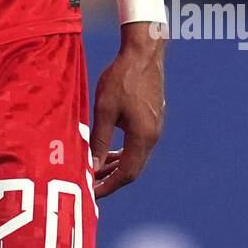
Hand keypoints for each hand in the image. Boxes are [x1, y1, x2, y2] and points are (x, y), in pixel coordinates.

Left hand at [90, 22, 165, 197]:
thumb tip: (93, 167)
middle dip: (112, 179)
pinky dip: (123, 153)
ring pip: (136, 157)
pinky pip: (138, 145)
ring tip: (96, 169)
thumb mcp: (105, 109)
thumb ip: (100, 140)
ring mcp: (155, 128)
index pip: (127, 174)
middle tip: (91, 185)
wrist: (143, 53)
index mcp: (143, 136)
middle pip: (133, 169)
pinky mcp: (153, 120)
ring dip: (117, 166)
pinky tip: (110, 151)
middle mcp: (153, 136)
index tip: (93, 194)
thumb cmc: (121, 78)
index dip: (109, 186)